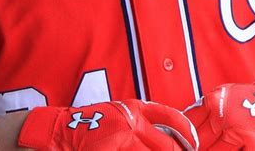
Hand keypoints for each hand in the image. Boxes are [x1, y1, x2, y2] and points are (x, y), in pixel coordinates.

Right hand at [17, 99, 198, 149]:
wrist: (59, 133)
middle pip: (169, 146)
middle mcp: (132, 120)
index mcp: (135, 108)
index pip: (173, 118)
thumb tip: (169, 140)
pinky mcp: (114, 150)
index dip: (188, 134)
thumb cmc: (90, 127)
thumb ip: (141, 124)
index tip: (195, 145)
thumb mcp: (119, 116)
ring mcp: (123, 138)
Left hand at [184, 72, 254, 149]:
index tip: (177, 145)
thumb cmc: (246, 100)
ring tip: (205, 150)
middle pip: (199, 144)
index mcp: (214, 103)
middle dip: (192, 149)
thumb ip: (204, 111)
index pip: (189, 125)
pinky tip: (229, 150)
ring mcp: (241, 134)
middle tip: (184, 150)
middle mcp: (226, 118)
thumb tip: (183, 126)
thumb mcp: (221, 96)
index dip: (182, 138)